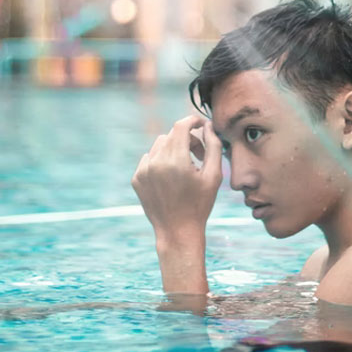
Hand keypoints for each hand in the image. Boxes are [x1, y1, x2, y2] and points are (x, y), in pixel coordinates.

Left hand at [132, 116, 221, 243]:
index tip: (201, 124)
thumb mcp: (214, 176)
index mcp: (177, 161)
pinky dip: (161, 161)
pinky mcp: (137, 178)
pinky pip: (149, 158)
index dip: (193, 120)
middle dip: (187, 139)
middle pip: (172, 135)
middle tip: (199, 155)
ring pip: (159, 145)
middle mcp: (157, 163)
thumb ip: (213, 146)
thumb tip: (208, 126)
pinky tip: (171, 178)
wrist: (177, 231)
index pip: (181, 126)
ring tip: (186, 167)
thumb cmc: (200, 204)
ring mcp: (144, 171)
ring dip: (174, 149)